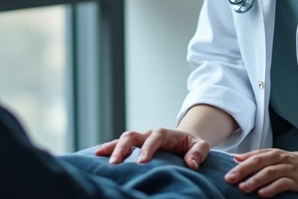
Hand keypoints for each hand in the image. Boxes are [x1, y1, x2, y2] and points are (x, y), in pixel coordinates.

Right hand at [94, 128, 210, 169]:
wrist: (185, 140)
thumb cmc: (192, 145)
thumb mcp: (201, 146)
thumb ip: (198, 153)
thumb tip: (191, 164)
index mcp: (164, 133)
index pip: (154, 138)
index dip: (147, 149)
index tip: (142, 163)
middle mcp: (149, 133)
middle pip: (132, 135)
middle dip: (122, 148)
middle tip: (115, 163)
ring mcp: (140, 139)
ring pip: (123, 139)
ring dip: (111, 147)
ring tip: (99, 157)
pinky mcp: (135, 146)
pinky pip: (119, 144)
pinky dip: (109, 148)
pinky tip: (97, 156)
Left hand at [225, 148, 297, 197]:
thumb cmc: (295, 163)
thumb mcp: (276, 156)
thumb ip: (257, 157)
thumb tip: (236, 158)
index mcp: (273, 153)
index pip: (254, 156)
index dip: (239, 164)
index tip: (227, 173)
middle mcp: (279, 159)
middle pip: (258, 162)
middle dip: (243, 171)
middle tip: (230, 179)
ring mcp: (288, 169)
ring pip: (269, 173)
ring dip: (255, 180)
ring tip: (243, 188)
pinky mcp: (297, 181)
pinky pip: (282, 184)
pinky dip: (271, 188)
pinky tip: (262, 194)